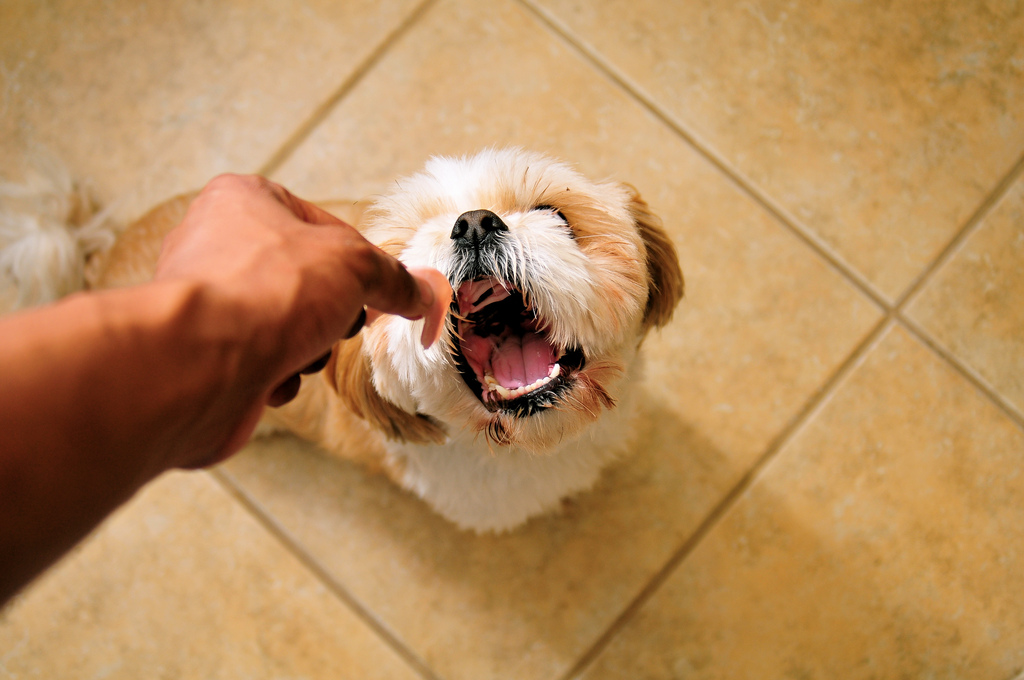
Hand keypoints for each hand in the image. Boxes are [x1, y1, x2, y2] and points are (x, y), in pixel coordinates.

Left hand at [153, 174, 447, 464]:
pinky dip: (277, 375)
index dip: (359, 261)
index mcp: (243, 200)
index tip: (383, 288)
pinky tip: (270, 375)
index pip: (323, 226)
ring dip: (306, 348)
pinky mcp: (203, 352)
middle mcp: (214, 243)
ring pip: (287, 326)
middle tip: (334, 320)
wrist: (203, 365)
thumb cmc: (264, 293)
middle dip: (329, 311)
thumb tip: (423, 292)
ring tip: (296, 350)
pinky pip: (261, 362)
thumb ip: (393, 279)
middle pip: (306, 280)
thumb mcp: (355, 267)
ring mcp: (206, 300)